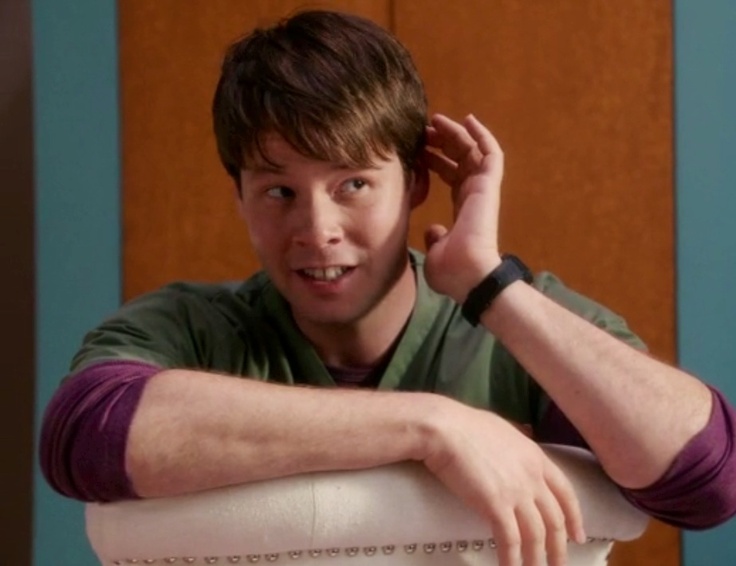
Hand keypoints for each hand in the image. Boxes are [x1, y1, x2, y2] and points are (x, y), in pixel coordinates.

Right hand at [422, 400, 585, 565]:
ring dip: (537, 560)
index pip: (565, 492)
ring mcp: (517, 492)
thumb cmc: (465, 425)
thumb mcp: (503, 430)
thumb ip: (517, 442)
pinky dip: (512, 560)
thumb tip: (522, 440)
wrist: (445, 428)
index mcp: (536, 457)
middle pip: (554, 519)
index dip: (574, 517)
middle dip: (559, 548)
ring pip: (536, 535)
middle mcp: (533, 477)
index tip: (577, 536)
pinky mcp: (497, 505)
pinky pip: (510, 541)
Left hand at [423, 113, 504, 302]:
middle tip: (424, 130)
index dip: (435, 162)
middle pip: (460, 160)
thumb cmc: (452, 271)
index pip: (451, 177)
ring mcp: (483, 189)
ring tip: (436, 120)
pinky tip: (467, 120)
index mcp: (463, 210)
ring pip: (472, 151)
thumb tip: (432, 231)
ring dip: (455, 133)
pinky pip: (490, 153)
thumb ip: (435, 238)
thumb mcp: (435, 252)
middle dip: (442, 142)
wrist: (468, 275)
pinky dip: (481, 135)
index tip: (419, 151)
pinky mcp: (489, 185)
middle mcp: (474, 196)